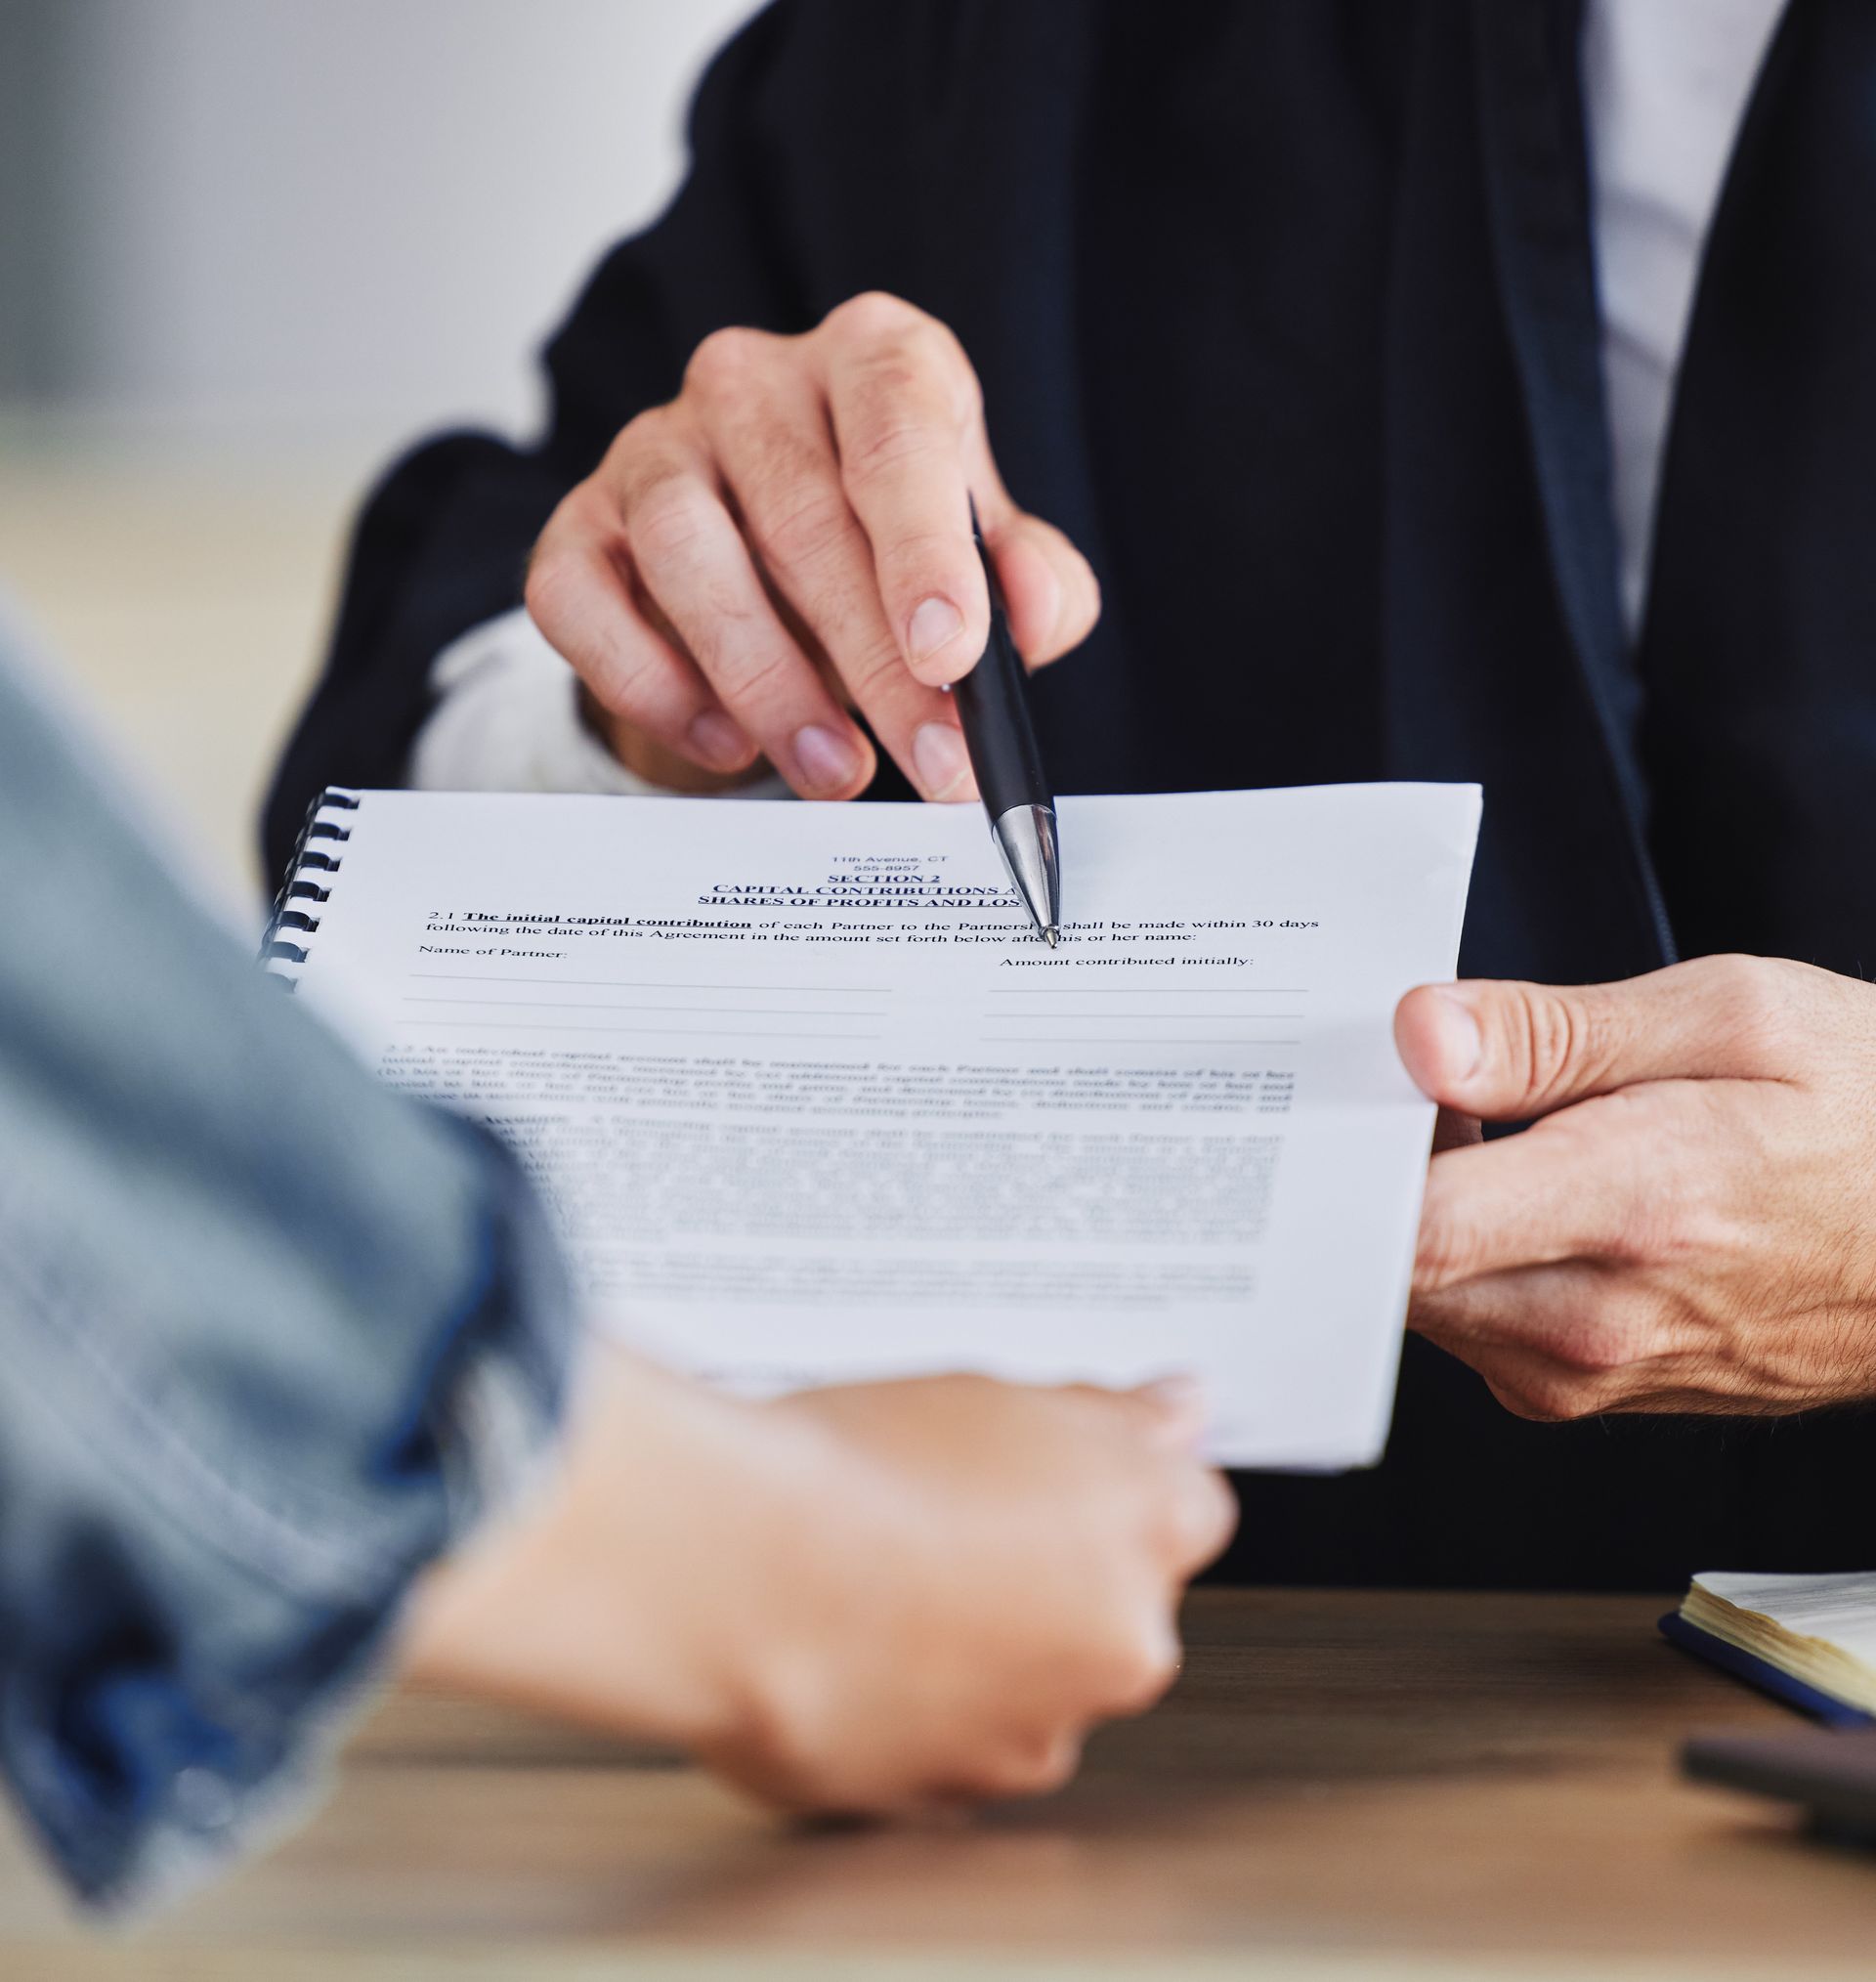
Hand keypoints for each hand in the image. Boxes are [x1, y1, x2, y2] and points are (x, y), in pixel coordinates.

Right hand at [402, 1347, 1232, 1811]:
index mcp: (1148, 1525)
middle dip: (1051, 1571)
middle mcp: (1120, 1644)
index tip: (1055, 1471)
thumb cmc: (854, 1472)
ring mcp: (1038, 1732)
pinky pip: (956, 1743)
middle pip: (1114, 1602)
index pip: (1184, 1504)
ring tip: (883, 1578)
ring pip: (1034, 1683)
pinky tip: (855, 1644)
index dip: (1110, 1484)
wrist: (737, 1570)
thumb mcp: (988, 1389)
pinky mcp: (954, 1794)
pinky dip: (922, 1707)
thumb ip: (1106, 1412)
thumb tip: (1171, 1409)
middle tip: (949, 1515)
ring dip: (985, 1647)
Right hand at [525, 291, 1099, 798]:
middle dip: (875, 664)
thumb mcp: (989, 561)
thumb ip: (1034, 586)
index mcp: (873, 358)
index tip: (951, 653)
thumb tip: (1033, 618)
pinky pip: (584, 601)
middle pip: (801, 515)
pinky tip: (726, 742)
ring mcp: (652, 448)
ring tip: (837, 772)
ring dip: (768, 683)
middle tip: (931, 763)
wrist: (774, 579)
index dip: (924, 545)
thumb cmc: (893, 553)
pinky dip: (655, 688)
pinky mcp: (579, 526)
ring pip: (688, 553)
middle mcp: (753, 381)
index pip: (897, 426)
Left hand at [1394, 955, 1875, 1420]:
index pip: (1417, 1227)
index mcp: (1633, 1206)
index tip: (1334, 1097)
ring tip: (1466, 1124)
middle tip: (1386, 1086)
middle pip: (1393, 1266)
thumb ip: (1554, 1032)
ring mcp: (1589, 1370)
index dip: (1348, 1161)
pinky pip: (1467, 1320)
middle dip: (1369, 1177)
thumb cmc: (1868, 1113)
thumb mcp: (1731, 1016)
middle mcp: (1598, 1317)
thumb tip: (1420, 1036)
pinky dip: (1459, 1253)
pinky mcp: (1583, 1386)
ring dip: (1416, 1215)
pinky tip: (1505, 1185)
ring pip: (1421, 1296)